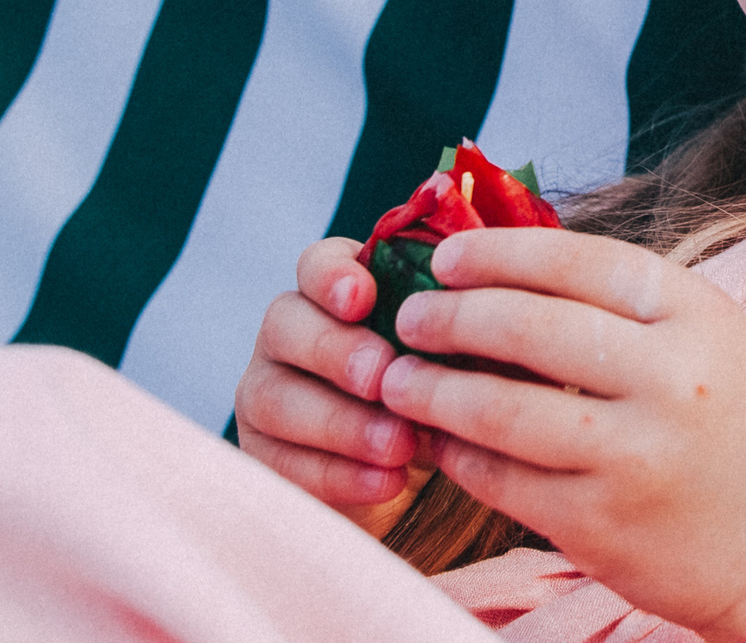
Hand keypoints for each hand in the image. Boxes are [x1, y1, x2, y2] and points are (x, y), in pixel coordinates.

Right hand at [232, 237, 430, 534]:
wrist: (415, 466)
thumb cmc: (443, 386)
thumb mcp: (457, 352)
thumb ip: (456, 325)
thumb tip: (482, 312)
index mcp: (335, 291)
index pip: (316, 264)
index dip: (333, 277)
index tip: (363, 299)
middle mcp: (289, 334)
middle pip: (284, 324)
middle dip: (336, 351)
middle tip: (384, 377)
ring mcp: (266, 392)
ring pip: (274, 398)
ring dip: (341, 422)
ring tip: (398, 443)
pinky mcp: (263, 455)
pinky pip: (280, 463)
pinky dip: (337, 475)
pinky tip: (386, 481)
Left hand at [378, 228, 745, 642]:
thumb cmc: (742, 440)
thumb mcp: (711, 348)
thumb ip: (626, 312)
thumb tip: (508, 273)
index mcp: (698, 315)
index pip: (577, 260)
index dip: (498, 252)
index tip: (447, 257)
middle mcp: (671, 376)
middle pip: (527, 327)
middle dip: (450, 317)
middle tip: (408, 318)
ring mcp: (636, 453)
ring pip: (501, 408)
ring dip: (434, 391)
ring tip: (398, 381)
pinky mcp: (601, 522)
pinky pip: (503, 480)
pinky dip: (458, 457)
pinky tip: (437, 445)